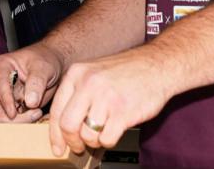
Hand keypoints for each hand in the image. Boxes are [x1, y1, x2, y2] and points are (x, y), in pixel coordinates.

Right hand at [0, 42, 64, 122]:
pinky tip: (36, 114)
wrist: (53, 66)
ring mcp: (0, 98)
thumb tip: (30, 102)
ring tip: (37, 112)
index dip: (4, 101)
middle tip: (14, 128)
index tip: (13, 114)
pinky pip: (9, 123)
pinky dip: (21, 124)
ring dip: (15, 122)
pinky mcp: (8, 110)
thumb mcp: (43, 68)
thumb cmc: (45, 60)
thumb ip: (36, 83)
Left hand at [48, 46, 171, 155]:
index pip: (56, 110)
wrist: (158, 65)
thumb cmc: (128, 71)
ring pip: (87, 135)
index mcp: (77, 73)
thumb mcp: (95, 72)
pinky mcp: (123, 112)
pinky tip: (114, 131)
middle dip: (72, 142)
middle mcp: (89, 84)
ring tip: (102, 133)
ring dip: (94, 141)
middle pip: (68, 125)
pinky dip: (109, 141)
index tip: (57, 147)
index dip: (55, 134)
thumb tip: (64, 125)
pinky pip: (107, 139)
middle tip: (78, 147)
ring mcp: (106, 98)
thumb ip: (78, 93)